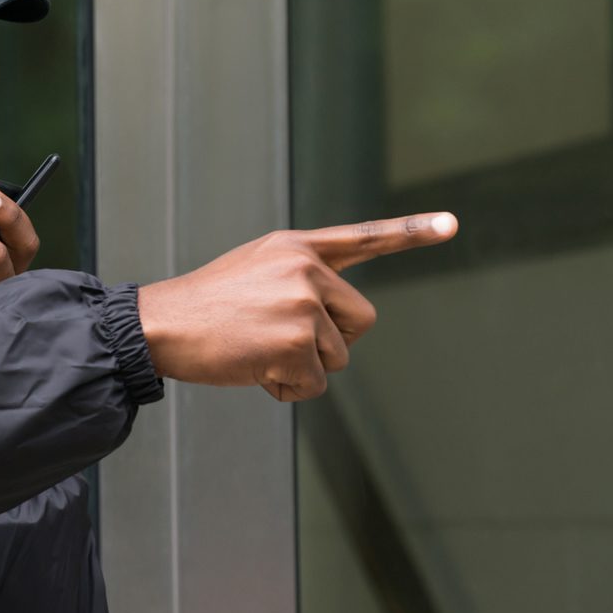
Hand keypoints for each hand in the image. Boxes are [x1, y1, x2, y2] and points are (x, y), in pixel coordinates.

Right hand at [138, 212, 458, 401]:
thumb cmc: (203, 308)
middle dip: (328, 341)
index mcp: (297, 247)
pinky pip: (315, 383)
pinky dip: (286, 387)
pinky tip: (252, 368)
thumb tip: (340, 321)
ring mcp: (303, 304)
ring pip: (337, 357)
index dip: (412, 232)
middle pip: (360, 321)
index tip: (453, 225)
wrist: (159, 326)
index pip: (364, 237)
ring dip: (301, 366)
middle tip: (275, 338)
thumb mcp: (254, 270)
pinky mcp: (296, 342)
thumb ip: (299, 279)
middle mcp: (306, 269)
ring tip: (253, 349)